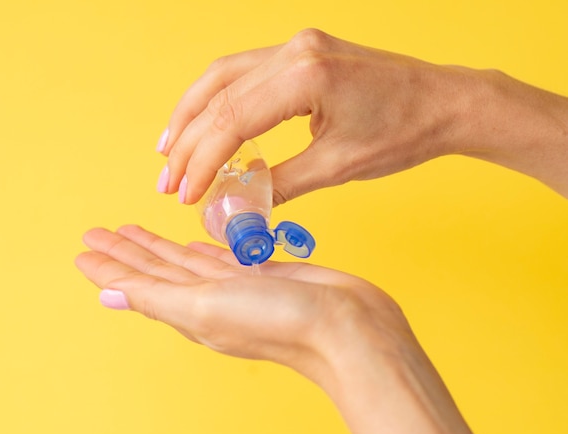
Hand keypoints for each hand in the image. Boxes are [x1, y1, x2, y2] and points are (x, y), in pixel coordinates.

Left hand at [75, 225, 492, 433]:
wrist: (349, 328)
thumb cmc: (279, 322)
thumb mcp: (206, 308)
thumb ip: (156, 297)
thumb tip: (106, 295)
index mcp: (189, 310)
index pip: (138, 283)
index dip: (110, 266)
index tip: (85, 249)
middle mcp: (208, 300)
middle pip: (157, 270)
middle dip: (128, 251)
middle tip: (100, 232)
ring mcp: (236, 287)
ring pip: (185, 261)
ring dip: (159, 247)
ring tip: (134, 231)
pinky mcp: (262, 274)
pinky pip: (220, 257)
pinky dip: (200, 249)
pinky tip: (191, 244)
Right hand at [157, 28, 473, 204]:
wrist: (445, 102)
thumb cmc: (404, 131)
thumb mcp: (338, 166)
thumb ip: (282, 183)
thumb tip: (240, 205)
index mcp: (306, 74)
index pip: (232, 120)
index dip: (202, 161)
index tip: (186, 193)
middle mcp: (295, 50)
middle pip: (218, 95)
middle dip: (187, 142)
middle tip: (170, 181)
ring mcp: (296, 46)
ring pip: (222, 77)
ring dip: (191, 115)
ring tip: (170, 151)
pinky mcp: (300, 53)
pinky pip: (243, 73)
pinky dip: (217, 101)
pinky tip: (203, 123)